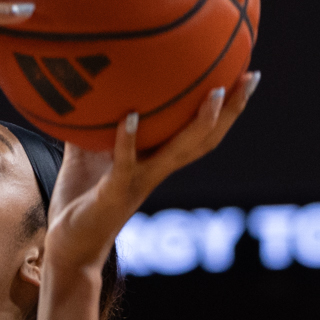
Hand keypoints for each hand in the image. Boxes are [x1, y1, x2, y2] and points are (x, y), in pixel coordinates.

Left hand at [45, 74, 261, 270]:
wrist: (69, 245)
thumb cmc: (80, 199)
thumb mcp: (86, 152)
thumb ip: (90, 122)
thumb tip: (81, 83)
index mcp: (156, 161)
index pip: (199, 132)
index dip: (224, 108)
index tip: (243, 74)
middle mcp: (156, 171)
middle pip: (205, 139)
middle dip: (232, 110)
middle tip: (251, 77)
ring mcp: (139, 182)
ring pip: (180, 152)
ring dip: (200, 123)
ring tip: (215, 93)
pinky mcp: (115, 192)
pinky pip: (126, 163)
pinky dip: (128, 139)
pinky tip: (132, 116)